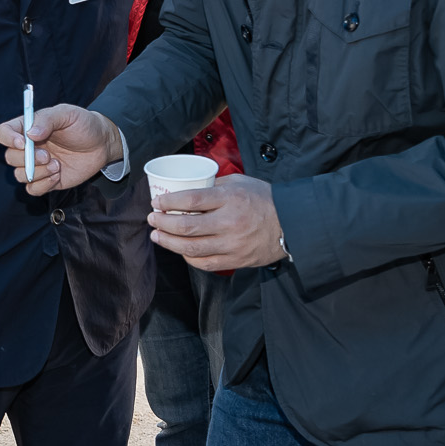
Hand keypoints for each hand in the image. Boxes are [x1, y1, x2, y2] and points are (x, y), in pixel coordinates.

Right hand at [0, 103, 118, 196]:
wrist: (101, 144)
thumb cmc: (83, 124)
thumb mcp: (67, 114)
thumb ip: (47, 120)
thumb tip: (30, 134)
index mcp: (27, 128)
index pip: (3, 132)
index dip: (8, 138)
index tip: (22, 143)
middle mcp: (28, 148)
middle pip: (9, 157)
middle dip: (26, 159)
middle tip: (47, 155)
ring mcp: (36, 165)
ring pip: (19, 175)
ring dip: (37, 173)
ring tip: (57, 165)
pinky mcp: (46, 181)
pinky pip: (33, 190)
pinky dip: (43, 185)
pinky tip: (58, 175)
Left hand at [150, 176, 281, 272]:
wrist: (292, 223)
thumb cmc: (264, 199)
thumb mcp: (239, 182)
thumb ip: (213, 185)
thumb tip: (186, 187)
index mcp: (230, 198)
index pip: (191, 200)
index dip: (168, 203)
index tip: (156, 203)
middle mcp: (230, 222)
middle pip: (186, 227)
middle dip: (162, 224)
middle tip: (152, 219)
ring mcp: (233, 244)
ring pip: (191, 249)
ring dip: (169, 243)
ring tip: (157, 236)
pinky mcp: (236, 260)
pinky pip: (205, 263)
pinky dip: (188, 257)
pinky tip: (180, 250)